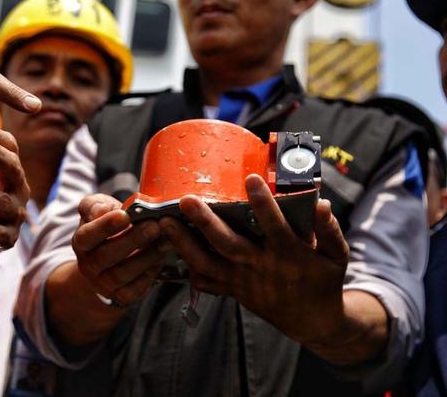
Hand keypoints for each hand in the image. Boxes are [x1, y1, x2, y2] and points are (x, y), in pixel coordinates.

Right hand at [72, 194, 166, 306]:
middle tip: (155, 226)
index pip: (87, 236)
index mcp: (81, 242)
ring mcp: (104, 284)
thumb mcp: (98, 209)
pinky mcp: (121, 296)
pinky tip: (162, 257)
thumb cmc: (107, 228)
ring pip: (122, 273)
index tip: (125, 215)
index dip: (105, 226)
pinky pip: (135, 288)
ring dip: (147, 256)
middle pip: (107, 256)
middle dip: (133, 239)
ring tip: (166, 240)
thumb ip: (95, 205)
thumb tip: (101, 211)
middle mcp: (88, 266)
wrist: (110, 259)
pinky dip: (151, 272)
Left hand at [160, 174, 349, 346]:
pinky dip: (187, 268)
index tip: (250, 178)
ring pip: (207, 263)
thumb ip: (329, 230)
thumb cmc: (323, 280)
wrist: (313, 321)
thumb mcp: (336, 256)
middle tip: (186, 200)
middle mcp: (260, 266)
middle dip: (205, 222)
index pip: (274, 225)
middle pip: (228, 244)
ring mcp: (242, 281)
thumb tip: (322, 204)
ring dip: (184, 243)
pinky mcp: (233, 290)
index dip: (263, 203)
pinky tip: (169, 249)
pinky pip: (206, 281)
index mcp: (288, 254)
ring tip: (163, 222)